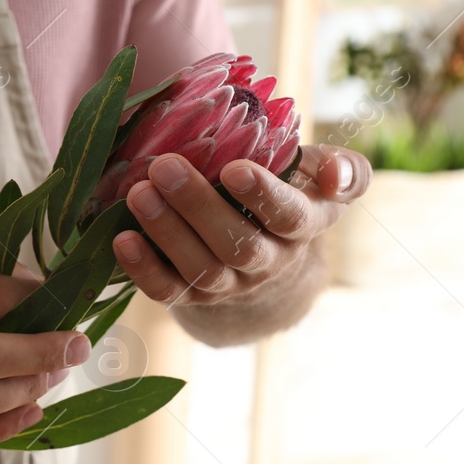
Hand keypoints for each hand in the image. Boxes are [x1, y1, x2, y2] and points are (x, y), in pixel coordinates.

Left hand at [111, 145, 370, 307]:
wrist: (265, 251)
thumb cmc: (289, 192)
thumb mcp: (318, 176)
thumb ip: (342, 170)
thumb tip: (334, 176)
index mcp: (303, 225)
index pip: (289, 216)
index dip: (264, 197)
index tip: (235, 169)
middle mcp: (269, 262)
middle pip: (238, 245)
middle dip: (198, 206)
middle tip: (163, 166)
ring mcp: (231, 285)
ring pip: (202, 269)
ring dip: (167, 232)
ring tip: (139, 193)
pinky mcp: (195, 297)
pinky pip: (170, 291)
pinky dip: (143, 269)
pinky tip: (121, 239)